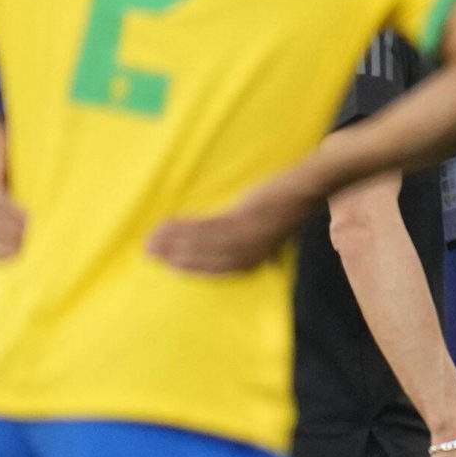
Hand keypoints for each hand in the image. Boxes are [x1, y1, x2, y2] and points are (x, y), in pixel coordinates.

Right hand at [148, 169, 320, 274]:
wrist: (306, 187)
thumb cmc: (283, 206)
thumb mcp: (267, 230)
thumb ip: (247, 241)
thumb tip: (222, 247)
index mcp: (259, 256)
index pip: (220, 269)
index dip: (192, 269)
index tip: (168, 268)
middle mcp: (253, 250)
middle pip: (207, 258)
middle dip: (176, 256)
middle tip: (149, 251)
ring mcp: (249, 235)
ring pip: (204, 243)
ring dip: (175, 241)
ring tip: (152, 238)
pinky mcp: (246, 218)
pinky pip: (209, 226)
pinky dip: (186, 227)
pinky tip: (169, 223)